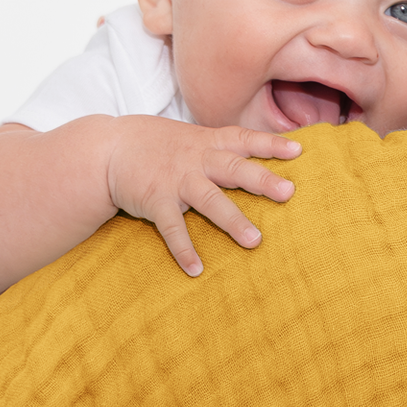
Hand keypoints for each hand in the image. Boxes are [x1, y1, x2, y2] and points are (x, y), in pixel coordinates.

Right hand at [103, 117, 299, 275]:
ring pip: (209, 200)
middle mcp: (196, 160)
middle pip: (234, 169)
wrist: (107, 147)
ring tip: (254, 241)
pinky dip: (183, 250)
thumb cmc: (157, 144)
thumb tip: (260, 154)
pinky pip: (172, 228)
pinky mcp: (156, 200)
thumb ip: (222, 146)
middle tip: (289, 193)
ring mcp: (176, 180)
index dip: (270, 144)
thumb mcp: (192, 136)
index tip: (299, 150)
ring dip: (232, 220)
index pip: (244, 139)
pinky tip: (196, 270)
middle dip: (262, 180)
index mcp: (208, 143)